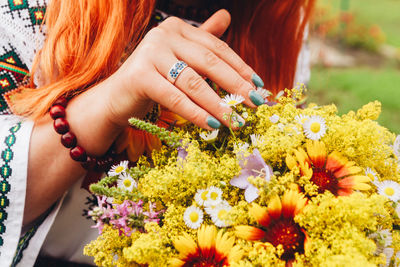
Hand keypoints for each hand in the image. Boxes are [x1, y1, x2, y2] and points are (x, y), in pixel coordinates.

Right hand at [105, 10, 263, 129]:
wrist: (117, 98)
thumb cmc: (154, 80)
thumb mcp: (180, 58)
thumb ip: (203, 40)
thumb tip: (227, 16)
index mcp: (177, 29)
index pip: (217, 48)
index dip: (241, 68)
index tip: (259, 86)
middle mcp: (164, 35)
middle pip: (209, 62)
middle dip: (236, 86)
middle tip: (256, 105)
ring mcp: (150, 53)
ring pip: (194, 82)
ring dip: (218, 104)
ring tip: (236, 120)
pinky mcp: (139, 76)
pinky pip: (175, 98)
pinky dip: (196, 113)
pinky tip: (211, 126)